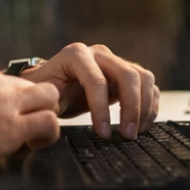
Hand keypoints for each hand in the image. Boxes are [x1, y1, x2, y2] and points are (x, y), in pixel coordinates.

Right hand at [0, 59, 59, 178]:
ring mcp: (4, 101)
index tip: (2, 114)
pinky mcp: (12, 126)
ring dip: (46, 113)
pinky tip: (32, 144)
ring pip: (50, 95)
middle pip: (32, 84)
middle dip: (33, 104)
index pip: (6, 77)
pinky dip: (47, 134)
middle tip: (24, 125)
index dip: (9, 98)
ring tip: (32, 134)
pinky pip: (49, 122)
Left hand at [22, 43, 157, 140]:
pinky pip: (148, 84)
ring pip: (143, 77)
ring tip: (135, 132)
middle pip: (127, 75)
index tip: (102, 134)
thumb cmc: (46, 90)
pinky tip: (142, 123)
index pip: (96, 81)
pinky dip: (150, 104)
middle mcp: (98, 53)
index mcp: (75, 54)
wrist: (53, 83)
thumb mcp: (40, 94)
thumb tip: (50, 110)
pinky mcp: (126, 72)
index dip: (101, 110)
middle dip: (131, 108)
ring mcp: (115, 61)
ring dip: (144, 107)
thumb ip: (45, 99)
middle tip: (127, 135)